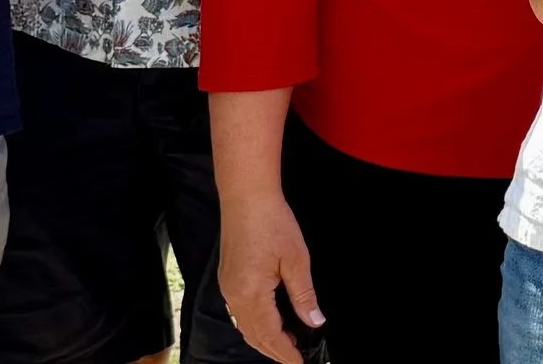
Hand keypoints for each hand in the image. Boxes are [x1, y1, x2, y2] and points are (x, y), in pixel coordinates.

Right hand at [215, 191, 319, 363]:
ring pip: (245, 325)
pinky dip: (255, 323)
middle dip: (274, 350)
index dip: (286, 352)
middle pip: (253, 336)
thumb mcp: (296, 260)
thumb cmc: (272, 222)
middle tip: (295, 358)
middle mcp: (234, 296)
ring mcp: (227, 288)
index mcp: (251, 294)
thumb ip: (304, 295)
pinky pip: (239, 312)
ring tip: (287, 343)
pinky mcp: (227, 278)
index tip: (301, 363)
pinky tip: (270, 320)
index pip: (270, 335)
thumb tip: (314, 322)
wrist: (246, 196)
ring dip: (264, 338)